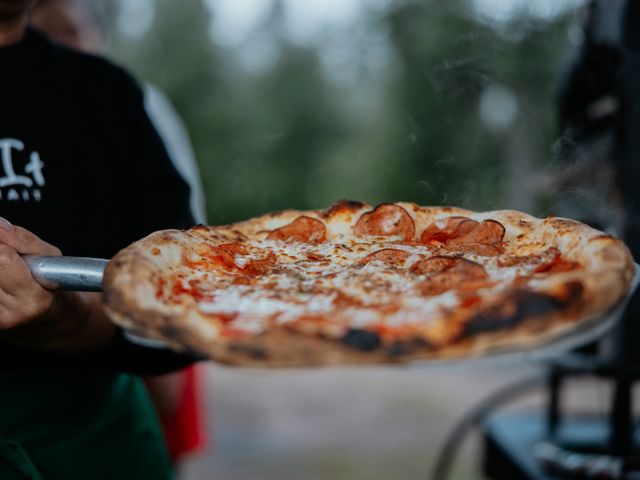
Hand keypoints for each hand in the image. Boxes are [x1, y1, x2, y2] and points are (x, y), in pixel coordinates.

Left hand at [0, 218, 114, 354]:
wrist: (56, 327)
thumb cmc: (58, 290)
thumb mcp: (54, 259)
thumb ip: (24, 240)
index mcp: (32, 300)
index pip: (2, 258)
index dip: (4, 242)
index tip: (6, 238)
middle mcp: (8, 315)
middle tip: (10, 257)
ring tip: (8, 272)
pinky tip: (4, 282)